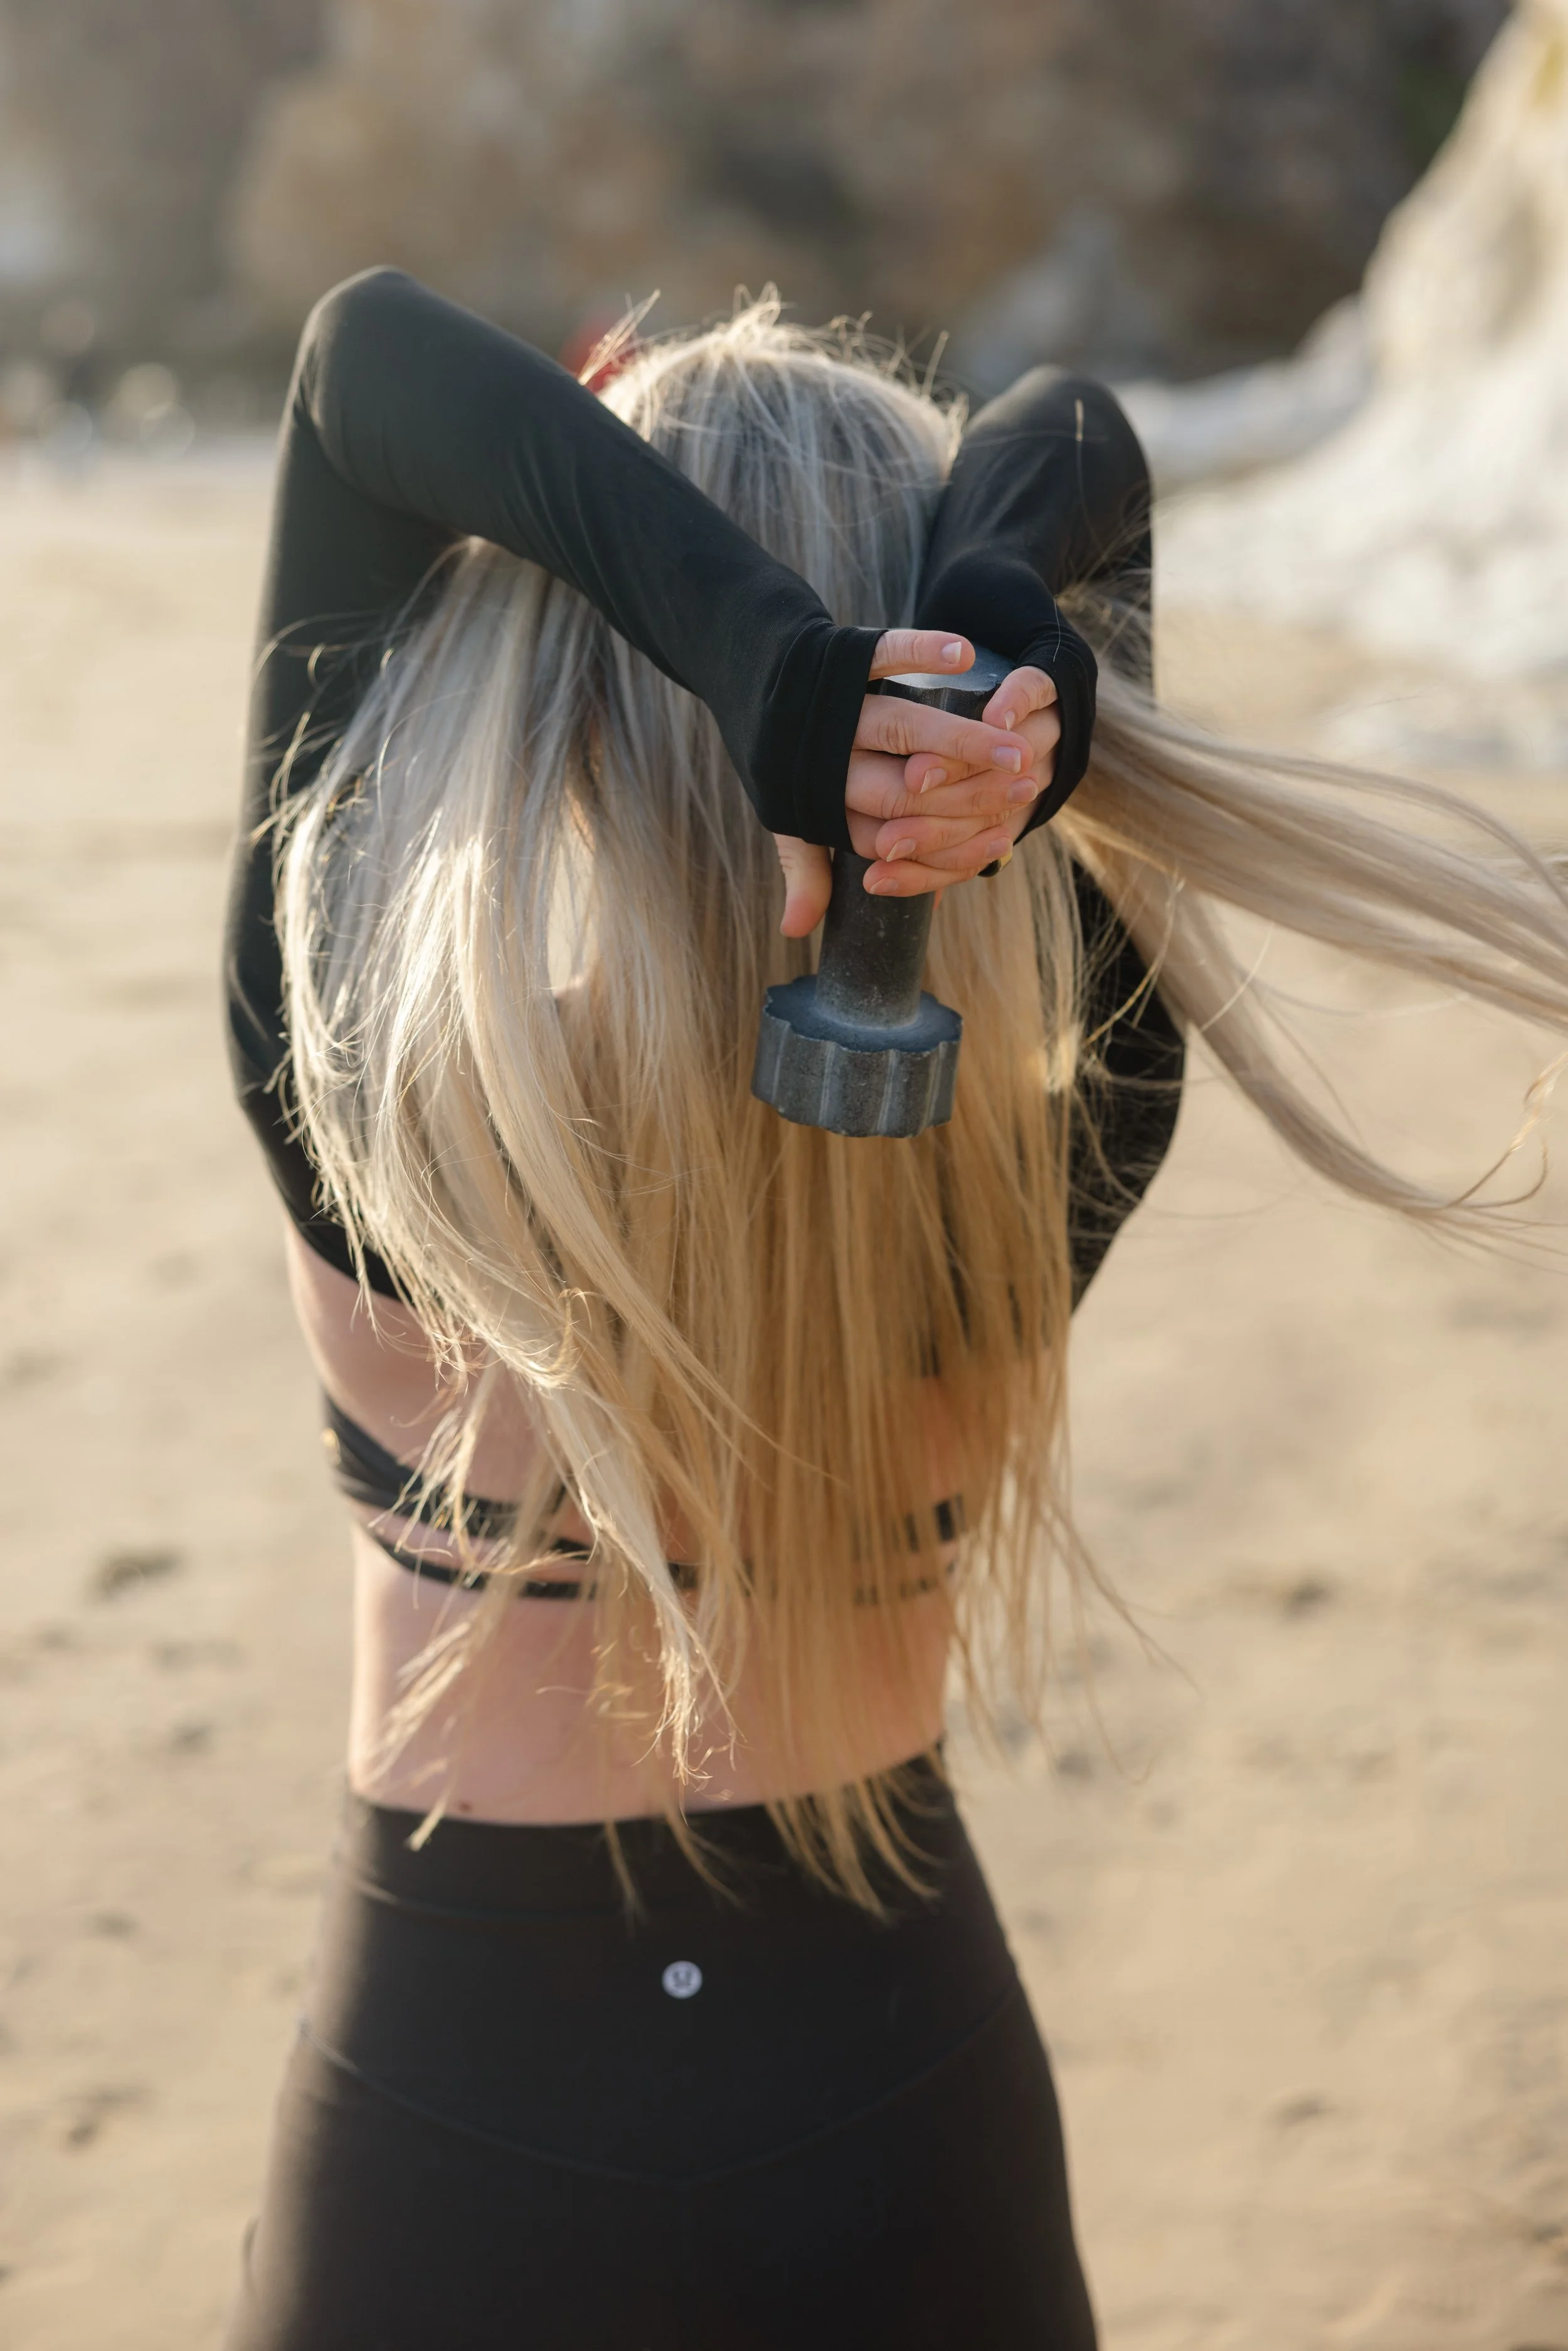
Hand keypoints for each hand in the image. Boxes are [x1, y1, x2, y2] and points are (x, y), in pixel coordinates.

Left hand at [772, 636, 1060, 936]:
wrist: (744, 674)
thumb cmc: (776, 756)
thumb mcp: (784, 814)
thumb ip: (806, 869)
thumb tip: (796, 932)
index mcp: (817, 800)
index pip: (885, 836)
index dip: (942, 842)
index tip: (997, 839)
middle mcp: (827, 755)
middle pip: (901, 786)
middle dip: (966, 794)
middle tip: (1025, 789)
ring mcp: (835, 704)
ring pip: (903, 727)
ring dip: (962, 740)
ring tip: (1014, 750)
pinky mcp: (842, 654)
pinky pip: (884, 651)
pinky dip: (922, 649)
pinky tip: (964, 653)